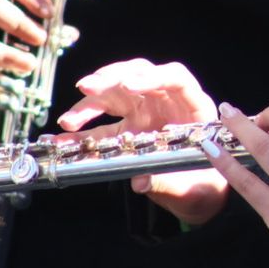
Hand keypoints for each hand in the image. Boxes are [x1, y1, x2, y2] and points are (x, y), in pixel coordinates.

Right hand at [57, 59, 228, 225]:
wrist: (200, 192)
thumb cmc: (203, 184)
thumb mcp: (192, 188)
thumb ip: (167, 183)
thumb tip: (139, 182)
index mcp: (194, 108)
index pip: (177, 78)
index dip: (152, 77)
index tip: (129, 86)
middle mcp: (170, 102)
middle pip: (140, 74)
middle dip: (112, 78)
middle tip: (87, 88)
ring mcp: (149, 109)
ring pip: (117, 90)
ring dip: (91, 100)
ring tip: (69, 120)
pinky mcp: (131, 123)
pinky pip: (104, 119)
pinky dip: (84, 124)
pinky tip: (65, 135)